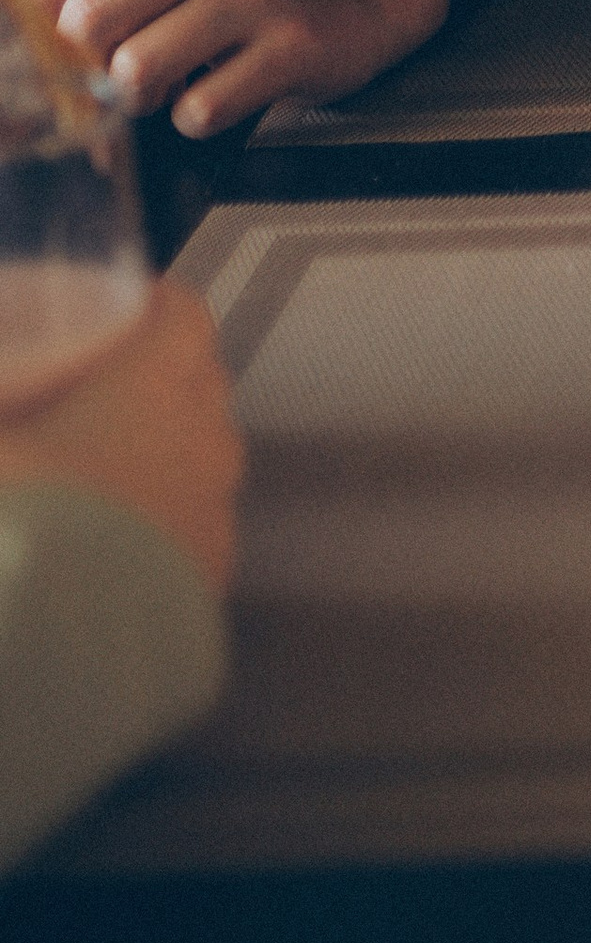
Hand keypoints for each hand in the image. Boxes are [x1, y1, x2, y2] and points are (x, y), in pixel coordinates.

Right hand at [0, 282, 242, 592]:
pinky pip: (202, 529)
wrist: (60, 639)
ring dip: (177, 449)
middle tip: (118, 381)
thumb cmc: (25, 515)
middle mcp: (201, 441)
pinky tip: (130, 537)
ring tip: (121, 461)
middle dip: (173, 372)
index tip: (138, 302)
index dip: (164, 304)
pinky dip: (173, 520)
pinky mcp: (210, 577)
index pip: (185, 319)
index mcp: (152, 387)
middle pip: (206, 385)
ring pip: (211, 459)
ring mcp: (213, 512)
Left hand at [24, 0, 452, 138]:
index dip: (42, 21)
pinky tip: (220, 95)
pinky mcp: (291, 48)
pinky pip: (201, 110)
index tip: (71, 45)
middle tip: (122, 74)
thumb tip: (28, 39)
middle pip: (86, 20)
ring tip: (170, 89)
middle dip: (91, 67)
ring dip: (141, 100)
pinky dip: (197, 119)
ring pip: (138, 69)